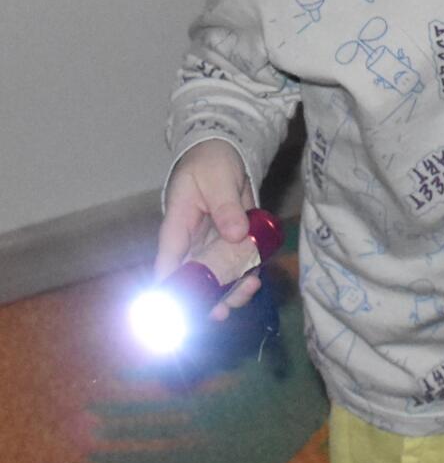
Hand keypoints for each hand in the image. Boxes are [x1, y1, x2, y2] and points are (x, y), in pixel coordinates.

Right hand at [154, 138, 259, 320]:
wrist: (226, 149)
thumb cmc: (211, 162)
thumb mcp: (216, 178)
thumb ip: (226, 206)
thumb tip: (235, 235)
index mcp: (177, 227)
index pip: (168, 264)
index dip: (170, 291)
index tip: (179, 314)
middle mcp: (192, 242)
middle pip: (193, 279)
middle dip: (206, 299)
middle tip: (222, 311)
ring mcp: (212, 243)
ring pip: (216, 275)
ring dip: (229, 289)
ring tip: (248, 291)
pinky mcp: (232, 240)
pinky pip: (237, 263)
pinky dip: (246, 273)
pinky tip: (256, 277)